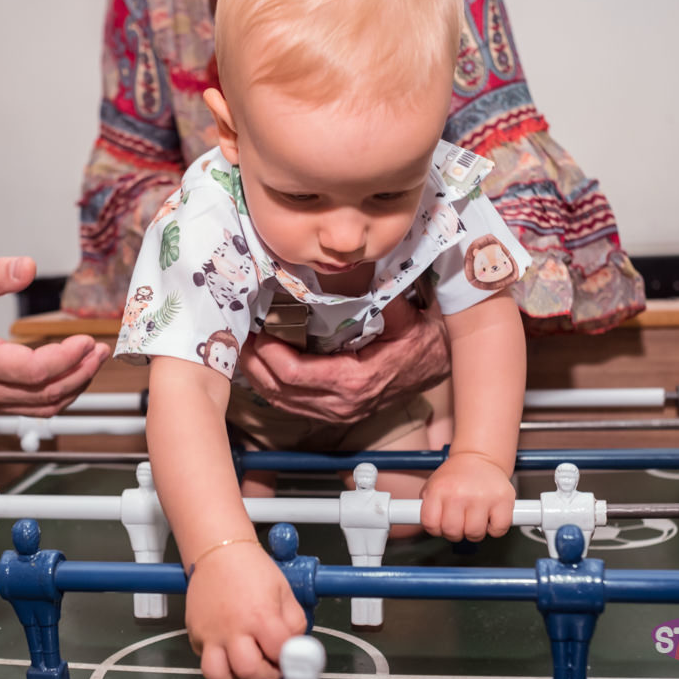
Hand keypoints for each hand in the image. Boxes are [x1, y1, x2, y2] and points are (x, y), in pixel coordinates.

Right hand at [0, 257, 110, 415]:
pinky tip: (75, 372)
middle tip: (100, 350)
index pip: (33, 371)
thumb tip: (27, 267)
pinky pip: (35, 407)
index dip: (66, 358)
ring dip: (75, 385)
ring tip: (94, 360)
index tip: (86, 340)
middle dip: (80, 372)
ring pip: (43, 407)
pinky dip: (60, 392)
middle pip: (45, 394)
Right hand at [185, 543, 305, 678]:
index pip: (280, 654)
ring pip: (219, 676)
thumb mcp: (284, 591)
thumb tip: (295, 647)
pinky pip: (205, 660)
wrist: (219, 551)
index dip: (290, 661)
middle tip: (271, 669)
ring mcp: (211, 633)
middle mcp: (234, 628)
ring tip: (248, 672)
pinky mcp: (195, 634)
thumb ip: (294, 622)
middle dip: (265, 677)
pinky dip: (219, 664)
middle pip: (250, 672)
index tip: (291, 662)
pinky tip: (230, 654)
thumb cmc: (250, 567)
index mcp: (260, 615)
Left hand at [238, 295, 449, 423]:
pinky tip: (263, 365)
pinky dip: (272, 385)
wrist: (436, 367)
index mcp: (353, 381)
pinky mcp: (334, 413)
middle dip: (255, 362)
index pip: (294, 374)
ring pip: (281, 400)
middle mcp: (341, 404)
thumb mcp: (404, 315)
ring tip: (246, 346)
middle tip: (241, 334)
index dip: (269, 352)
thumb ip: (378, 293)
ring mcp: (336, 413)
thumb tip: (354, 265)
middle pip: (279, 390)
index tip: (260, 328)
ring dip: (259, 375)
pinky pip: (292, 405)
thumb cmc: (421, 342)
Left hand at [420, 452, 514, 541]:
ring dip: (474, 531)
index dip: (436, 529)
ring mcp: (482, 497)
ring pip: (474, 534)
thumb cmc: (456, 476)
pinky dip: (495, 528)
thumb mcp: (434, 485)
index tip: (441, 525)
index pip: (430, 524)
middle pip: (452, 532)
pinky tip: (490, 517)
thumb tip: (420, 524)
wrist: (480, 457)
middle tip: (460, 522)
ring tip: (474, 518)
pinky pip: (498, 530)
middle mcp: (459, 493)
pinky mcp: (503, 500)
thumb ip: (427, 505)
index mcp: (439, 489)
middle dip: (456, 532)